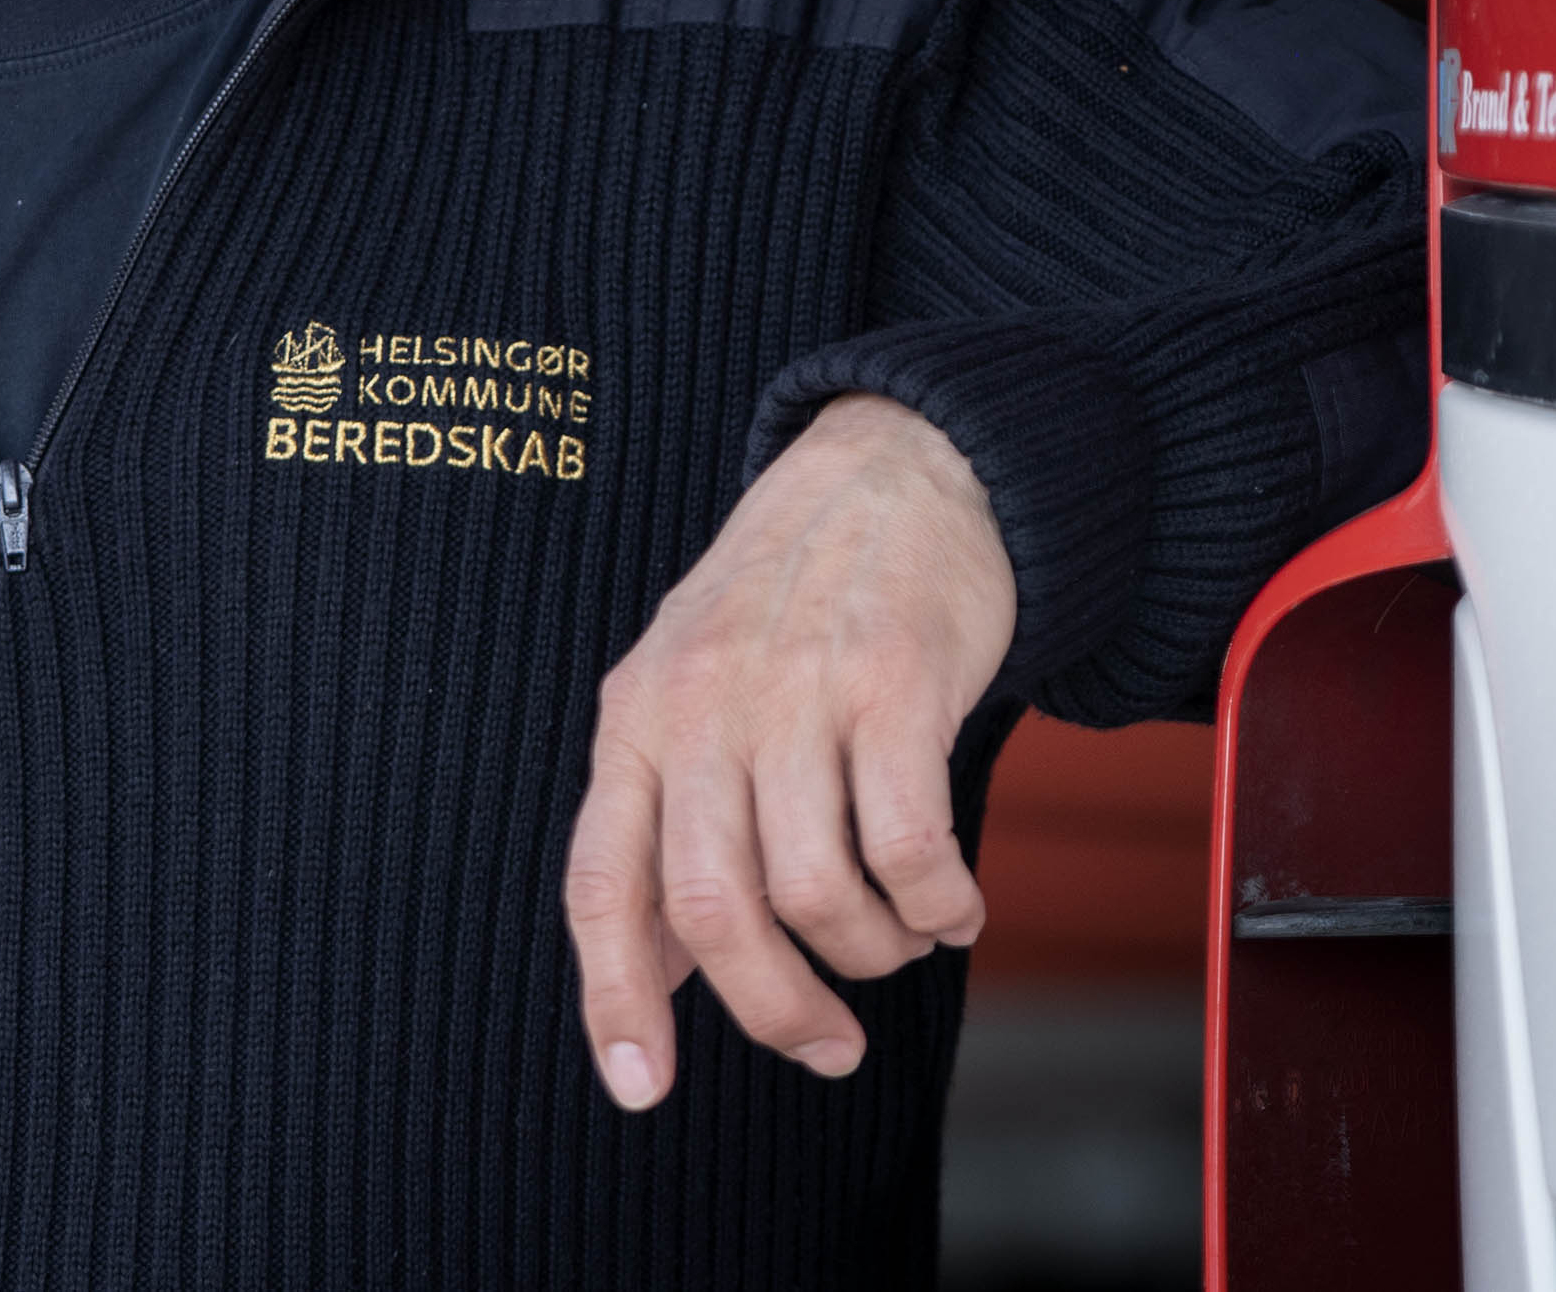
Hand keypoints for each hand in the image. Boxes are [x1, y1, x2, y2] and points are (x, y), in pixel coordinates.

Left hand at [562, 393, 1017, 1110]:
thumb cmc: (793, 598)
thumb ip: (668, 815)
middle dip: (774, 1008)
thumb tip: (655, 967)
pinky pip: (909, 844)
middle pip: (712, 909)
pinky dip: (938, 906)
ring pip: (815, 890)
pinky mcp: (894, 682)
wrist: (900, 466)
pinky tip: (955, 906)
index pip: (600, 882)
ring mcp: (797, 690)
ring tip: (900, 941)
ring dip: (869, 953)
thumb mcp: (691, 682)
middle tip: (828, 1047)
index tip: (643, 1088)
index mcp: (636, 716)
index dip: (616, 997)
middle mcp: (702, 704)